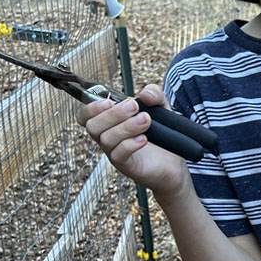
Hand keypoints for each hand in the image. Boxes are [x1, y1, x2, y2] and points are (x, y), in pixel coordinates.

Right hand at [76, 84, 189, 198]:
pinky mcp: (127, 165)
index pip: (85, 116)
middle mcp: (109, 138)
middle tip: (134, 107)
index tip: (109, 101)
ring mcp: (115, 153)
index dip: (90, 108)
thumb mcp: (160, 107)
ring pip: (106, 139)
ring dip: (126, 126)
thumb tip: (145, 94)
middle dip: (113, 114)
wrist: (175, 160)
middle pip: (93, 126)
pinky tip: (144, 138)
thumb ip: (154, 95)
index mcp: (110, 122)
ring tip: (146, 120)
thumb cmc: (161, 134)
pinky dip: (130, 144)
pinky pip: (118, 155)